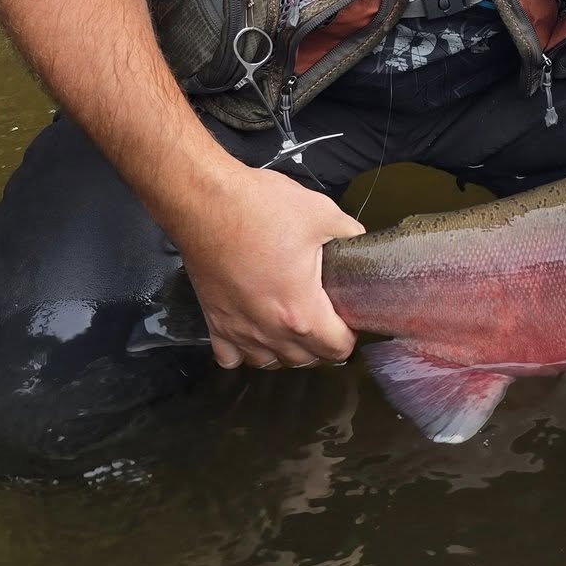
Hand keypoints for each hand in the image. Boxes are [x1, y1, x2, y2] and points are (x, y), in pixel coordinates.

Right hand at [172, 163, 364, 369]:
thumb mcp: (320, 213)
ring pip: (270, 363)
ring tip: (293, 327)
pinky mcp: (214, 322)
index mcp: (300, 310)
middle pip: (306, 360)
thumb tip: (359, 241)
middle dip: (321, 344)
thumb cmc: (258, 208)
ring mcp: (238, 330)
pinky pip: (231, 358)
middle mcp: (269, 330)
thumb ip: (348, 233)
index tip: (348, 318)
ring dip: (286, 351)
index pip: (337, 349)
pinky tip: (253, 332)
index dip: (350, 335)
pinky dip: (244, 352)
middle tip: (326, 317)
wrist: (205, 202)